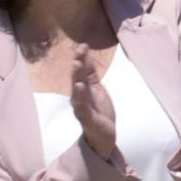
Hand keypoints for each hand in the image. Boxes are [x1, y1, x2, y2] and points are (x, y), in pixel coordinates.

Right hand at [70, 44, 114, 159]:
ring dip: (76, 78)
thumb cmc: (99, 111)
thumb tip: (86, 57)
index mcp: (83, 90)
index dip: (82, 59)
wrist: (104, 135)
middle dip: (77, 66)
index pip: (81, 72)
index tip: (83, 45)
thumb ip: (91, 75)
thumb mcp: (97, 90)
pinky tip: (79, 87)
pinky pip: (82, 107)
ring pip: (77, 91)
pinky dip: (80, 97)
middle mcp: (79, 98)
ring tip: (76, 64)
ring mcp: (81, 108)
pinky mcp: (87, 118)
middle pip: (77, 79)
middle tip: (78, 52)